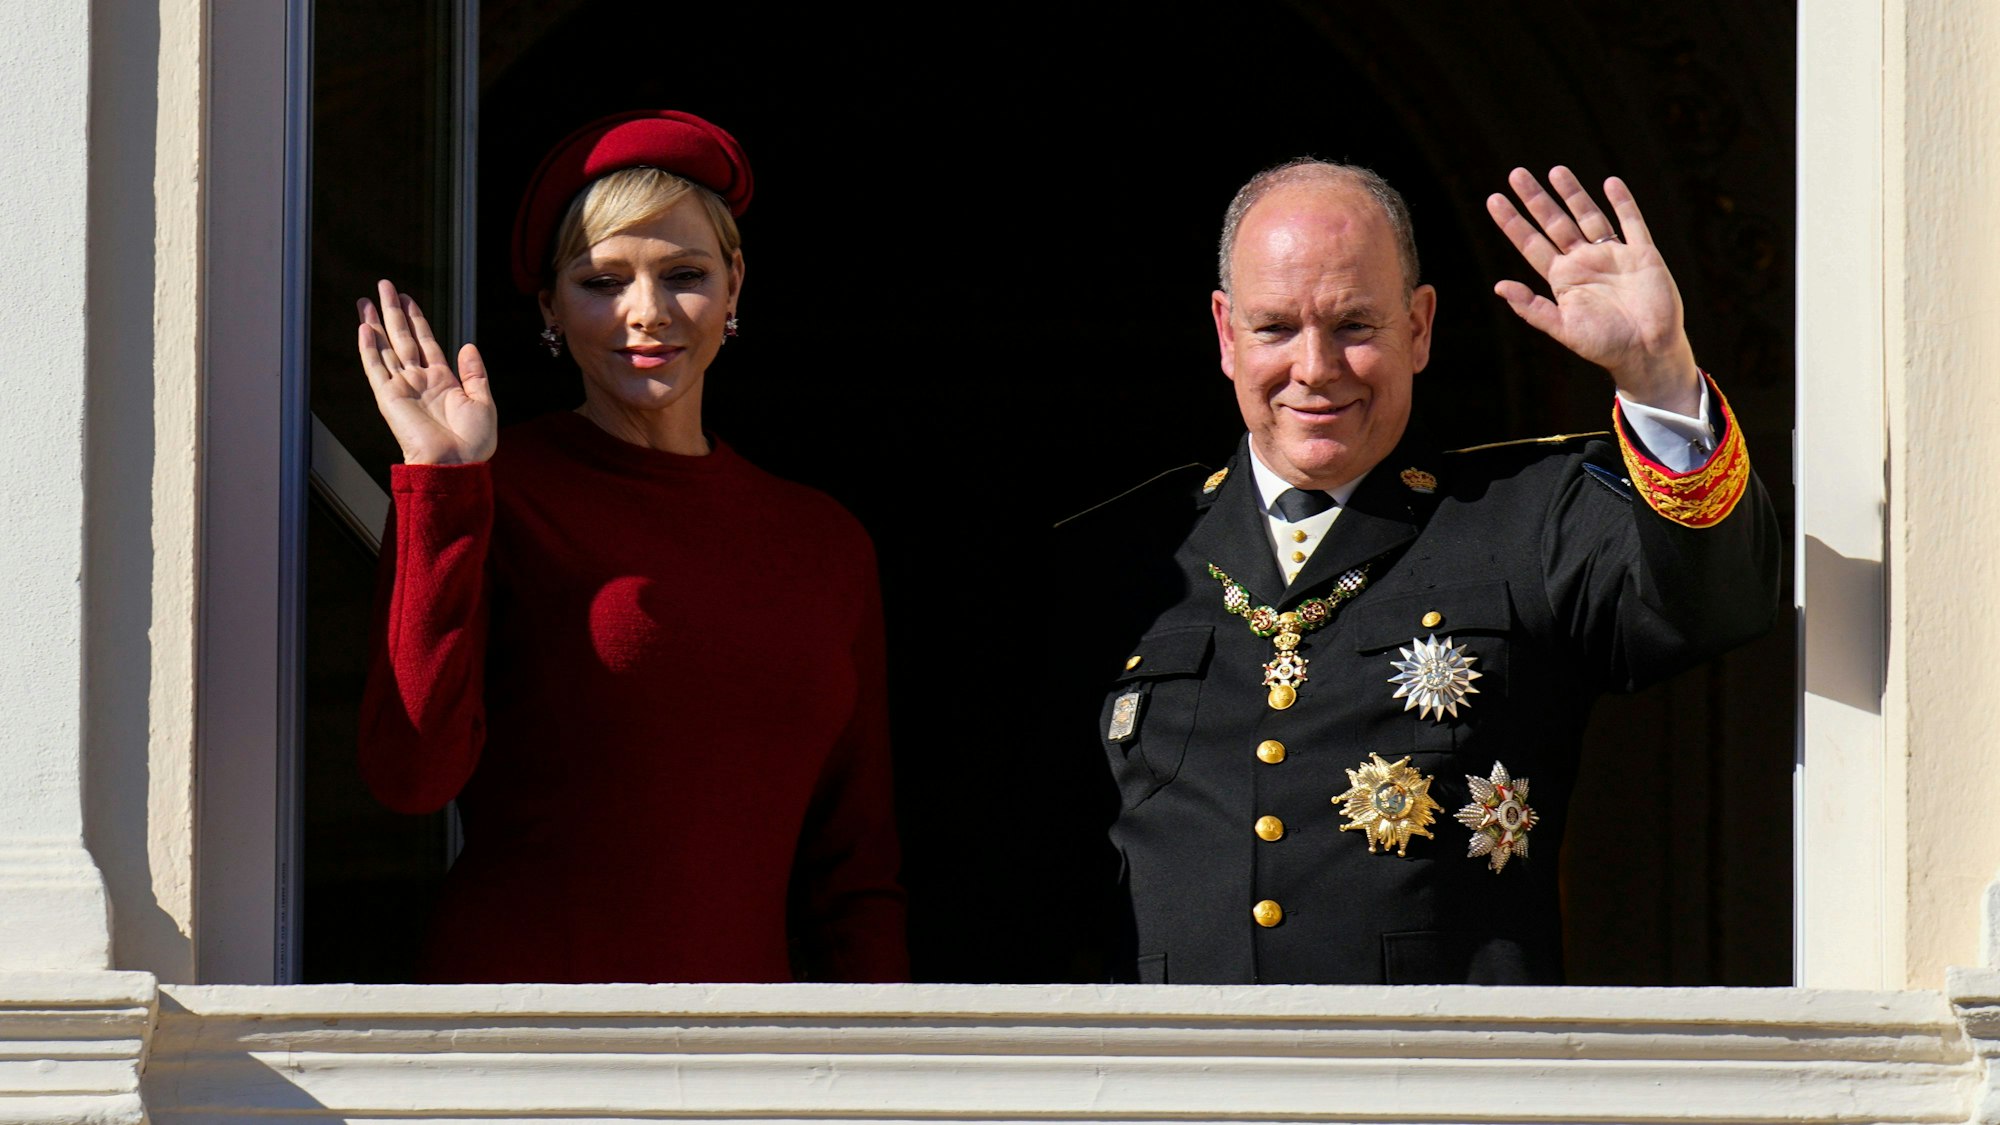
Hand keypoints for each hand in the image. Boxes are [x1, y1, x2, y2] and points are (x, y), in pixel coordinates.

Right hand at [356, 279, 497, 464]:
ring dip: (376, 323)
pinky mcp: (389, 397)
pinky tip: (363, 328)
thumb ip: (475, 373)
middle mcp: (419, 381)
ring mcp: (402, 387)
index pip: (426, 342)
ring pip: (385, 347)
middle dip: (393, 311)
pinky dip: (368, 348)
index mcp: (443, 381)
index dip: (417, 320)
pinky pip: (375, 368)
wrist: (456, 464)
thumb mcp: (483, 402)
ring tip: (367, 300)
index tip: (408, 299)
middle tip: (384, 286)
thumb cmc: (473, 442)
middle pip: (402, 338)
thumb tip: (467, 345)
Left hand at [1486, 167, 1700, 413]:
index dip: (1513, 222)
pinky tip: (1610, 183)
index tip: (1494, 199)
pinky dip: (1622, 202)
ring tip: (1555, 170)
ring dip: (1573, 194)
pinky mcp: (1642, 254)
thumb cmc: (1605, 345)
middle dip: (1536, 199)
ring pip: (1589, 216)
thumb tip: (1499, 286)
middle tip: (1516, 174)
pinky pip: (1632, 222)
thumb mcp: (1563, 329)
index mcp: (1563, 279)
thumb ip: (1532, 308)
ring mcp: (1613, 255)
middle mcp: (1584, 262)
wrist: (1648, 352)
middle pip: (1555, 222)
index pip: (1531, 244)